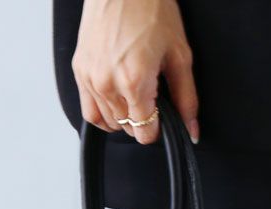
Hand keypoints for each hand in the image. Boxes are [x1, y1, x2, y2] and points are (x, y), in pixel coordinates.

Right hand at [71, 0, 198, 144]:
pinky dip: (104, 114)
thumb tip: (191, 130)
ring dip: (124, 117)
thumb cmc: (150, 9)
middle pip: (128, 130)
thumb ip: (186, 99)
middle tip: (151, 96)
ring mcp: (90, 79)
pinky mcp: (79, 72)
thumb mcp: (179, 55)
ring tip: (134, 94)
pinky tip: (116, 101)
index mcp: (134, 82)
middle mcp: (108, 84)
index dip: (158, 129)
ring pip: (109, 124)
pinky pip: (89, 112)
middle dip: (142, 120)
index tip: (162, 117)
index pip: (144, 134)